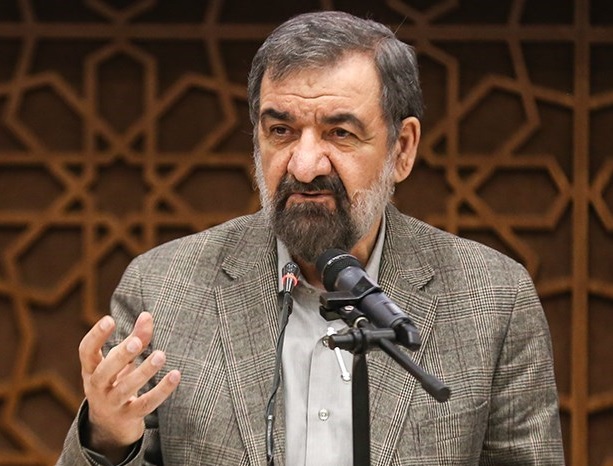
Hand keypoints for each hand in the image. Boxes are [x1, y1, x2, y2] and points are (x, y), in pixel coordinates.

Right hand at [79, 312, 180, 460]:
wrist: (109, 426)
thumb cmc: (116, 381)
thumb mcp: (122, 361)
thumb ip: (136, 337)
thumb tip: (147, 315)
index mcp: (91, 369)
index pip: (86, 352)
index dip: (95, 335)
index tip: (109, 319)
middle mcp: (96, 388)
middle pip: (104, 372)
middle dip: (120, 356)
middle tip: (137, 342)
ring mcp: (111, 405)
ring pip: (126, 389)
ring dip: (144, 371)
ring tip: (161, 355)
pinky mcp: (129, 417)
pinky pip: (146, 404)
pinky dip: (162, 390)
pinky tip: (176, 375)